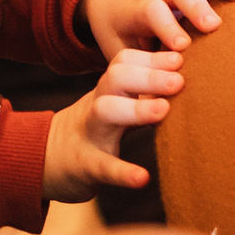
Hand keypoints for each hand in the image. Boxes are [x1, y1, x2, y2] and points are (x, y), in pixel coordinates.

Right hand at [42, 47, 185, 200]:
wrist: (46, 158)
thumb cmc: (96, 129)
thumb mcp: (116, 105)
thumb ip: (144, 93)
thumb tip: (189, 79)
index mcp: (109, 90)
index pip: (125, 62)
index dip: (151, 57)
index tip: (181, 57)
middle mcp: (99, 105)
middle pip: (115, 78)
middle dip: (148, 75)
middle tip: (180, 80)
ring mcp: (90, 134)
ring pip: (105, 111)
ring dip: (135, 109)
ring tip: (164, 110)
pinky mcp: (86, 165)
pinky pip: (103, 165)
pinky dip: (122, 172)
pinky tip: (143, 178)